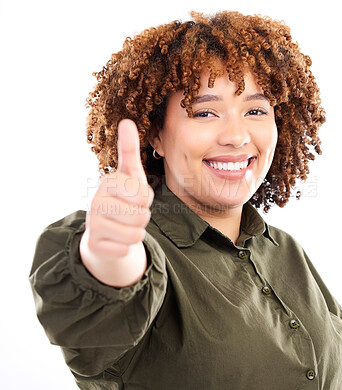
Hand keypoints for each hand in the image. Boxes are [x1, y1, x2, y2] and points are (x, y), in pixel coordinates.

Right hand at [80, 119, 152, 283]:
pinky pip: (126, 249)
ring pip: (136, 234)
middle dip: (142, 217)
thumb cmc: (123, 200)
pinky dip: (126, 247)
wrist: (104, 232)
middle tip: (129, 214)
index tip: (133, 198)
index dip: (145, 200)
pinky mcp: (94, 244)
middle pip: (142, 215)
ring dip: (136, 232)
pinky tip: (115, 239)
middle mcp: (96, 200)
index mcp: (109, 181)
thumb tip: (126, 121)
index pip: (144, 195)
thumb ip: (129, 150)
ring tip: (123, 225)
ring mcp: (92, 223)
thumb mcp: (131, 176)